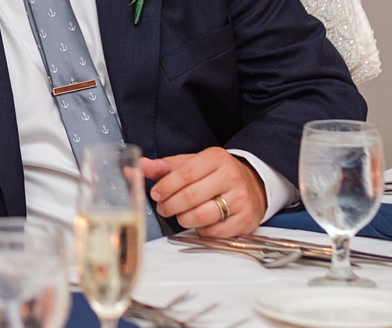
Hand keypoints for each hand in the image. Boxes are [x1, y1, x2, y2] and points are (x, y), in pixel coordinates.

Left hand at [143, 147, 266, 236]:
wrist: (253, 184)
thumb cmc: (215, 174)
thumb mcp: (192, 164)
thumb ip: (164, 167)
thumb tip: (137, 167)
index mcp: (216, 158)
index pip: (185, 173)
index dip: (166, 186)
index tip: (156, 194)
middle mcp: (231, 177)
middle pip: (190, 197)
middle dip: (170, 205)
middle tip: (163, 208)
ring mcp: (240, 199)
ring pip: (201, 216)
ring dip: (183, 219)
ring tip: (179, 215)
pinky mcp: (245, 220)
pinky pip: (213, 231)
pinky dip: (200, 230)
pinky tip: (199, 222)